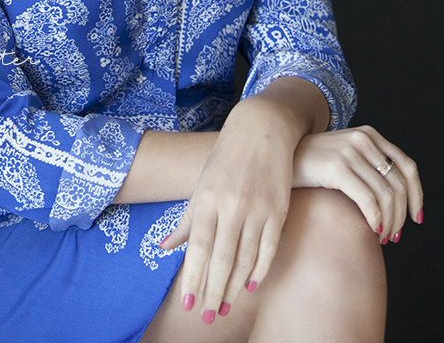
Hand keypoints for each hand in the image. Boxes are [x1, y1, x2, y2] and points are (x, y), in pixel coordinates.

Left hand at [159, 97, 298, 320]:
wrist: (261, 128)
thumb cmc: (225, 157)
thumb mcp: (201, 185)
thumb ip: (187, 220)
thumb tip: (164, 248)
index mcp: (208, 199)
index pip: (198, 248)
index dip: (193, 278)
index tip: (188, 305)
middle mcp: (232, 206)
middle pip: (222, 259)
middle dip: (213, 292)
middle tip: (208, 317)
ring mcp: (257, 209)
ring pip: (246, 259)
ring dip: (234, 287)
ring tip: (225, 307)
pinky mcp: (278, 210)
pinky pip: (268, 249)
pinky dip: (259, 271)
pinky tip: (249, 286)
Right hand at [292, 124, 422, 242]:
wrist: (280, 155)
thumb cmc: (313, 164)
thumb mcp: (346, 155)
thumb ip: (368, 165)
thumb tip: (397, 198)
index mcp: (370, 135)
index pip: (407, 166)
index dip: (417, 195)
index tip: (417, 218)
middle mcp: (363, 139)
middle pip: (398, 185)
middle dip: (400, 216)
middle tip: (393, 236)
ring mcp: (350, 152)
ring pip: (386, 195)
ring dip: (389, 222)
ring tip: (382, 236)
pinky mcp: (337, 167)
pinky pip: (368, 200)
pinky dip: (376, 219)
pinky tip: (372, 229)